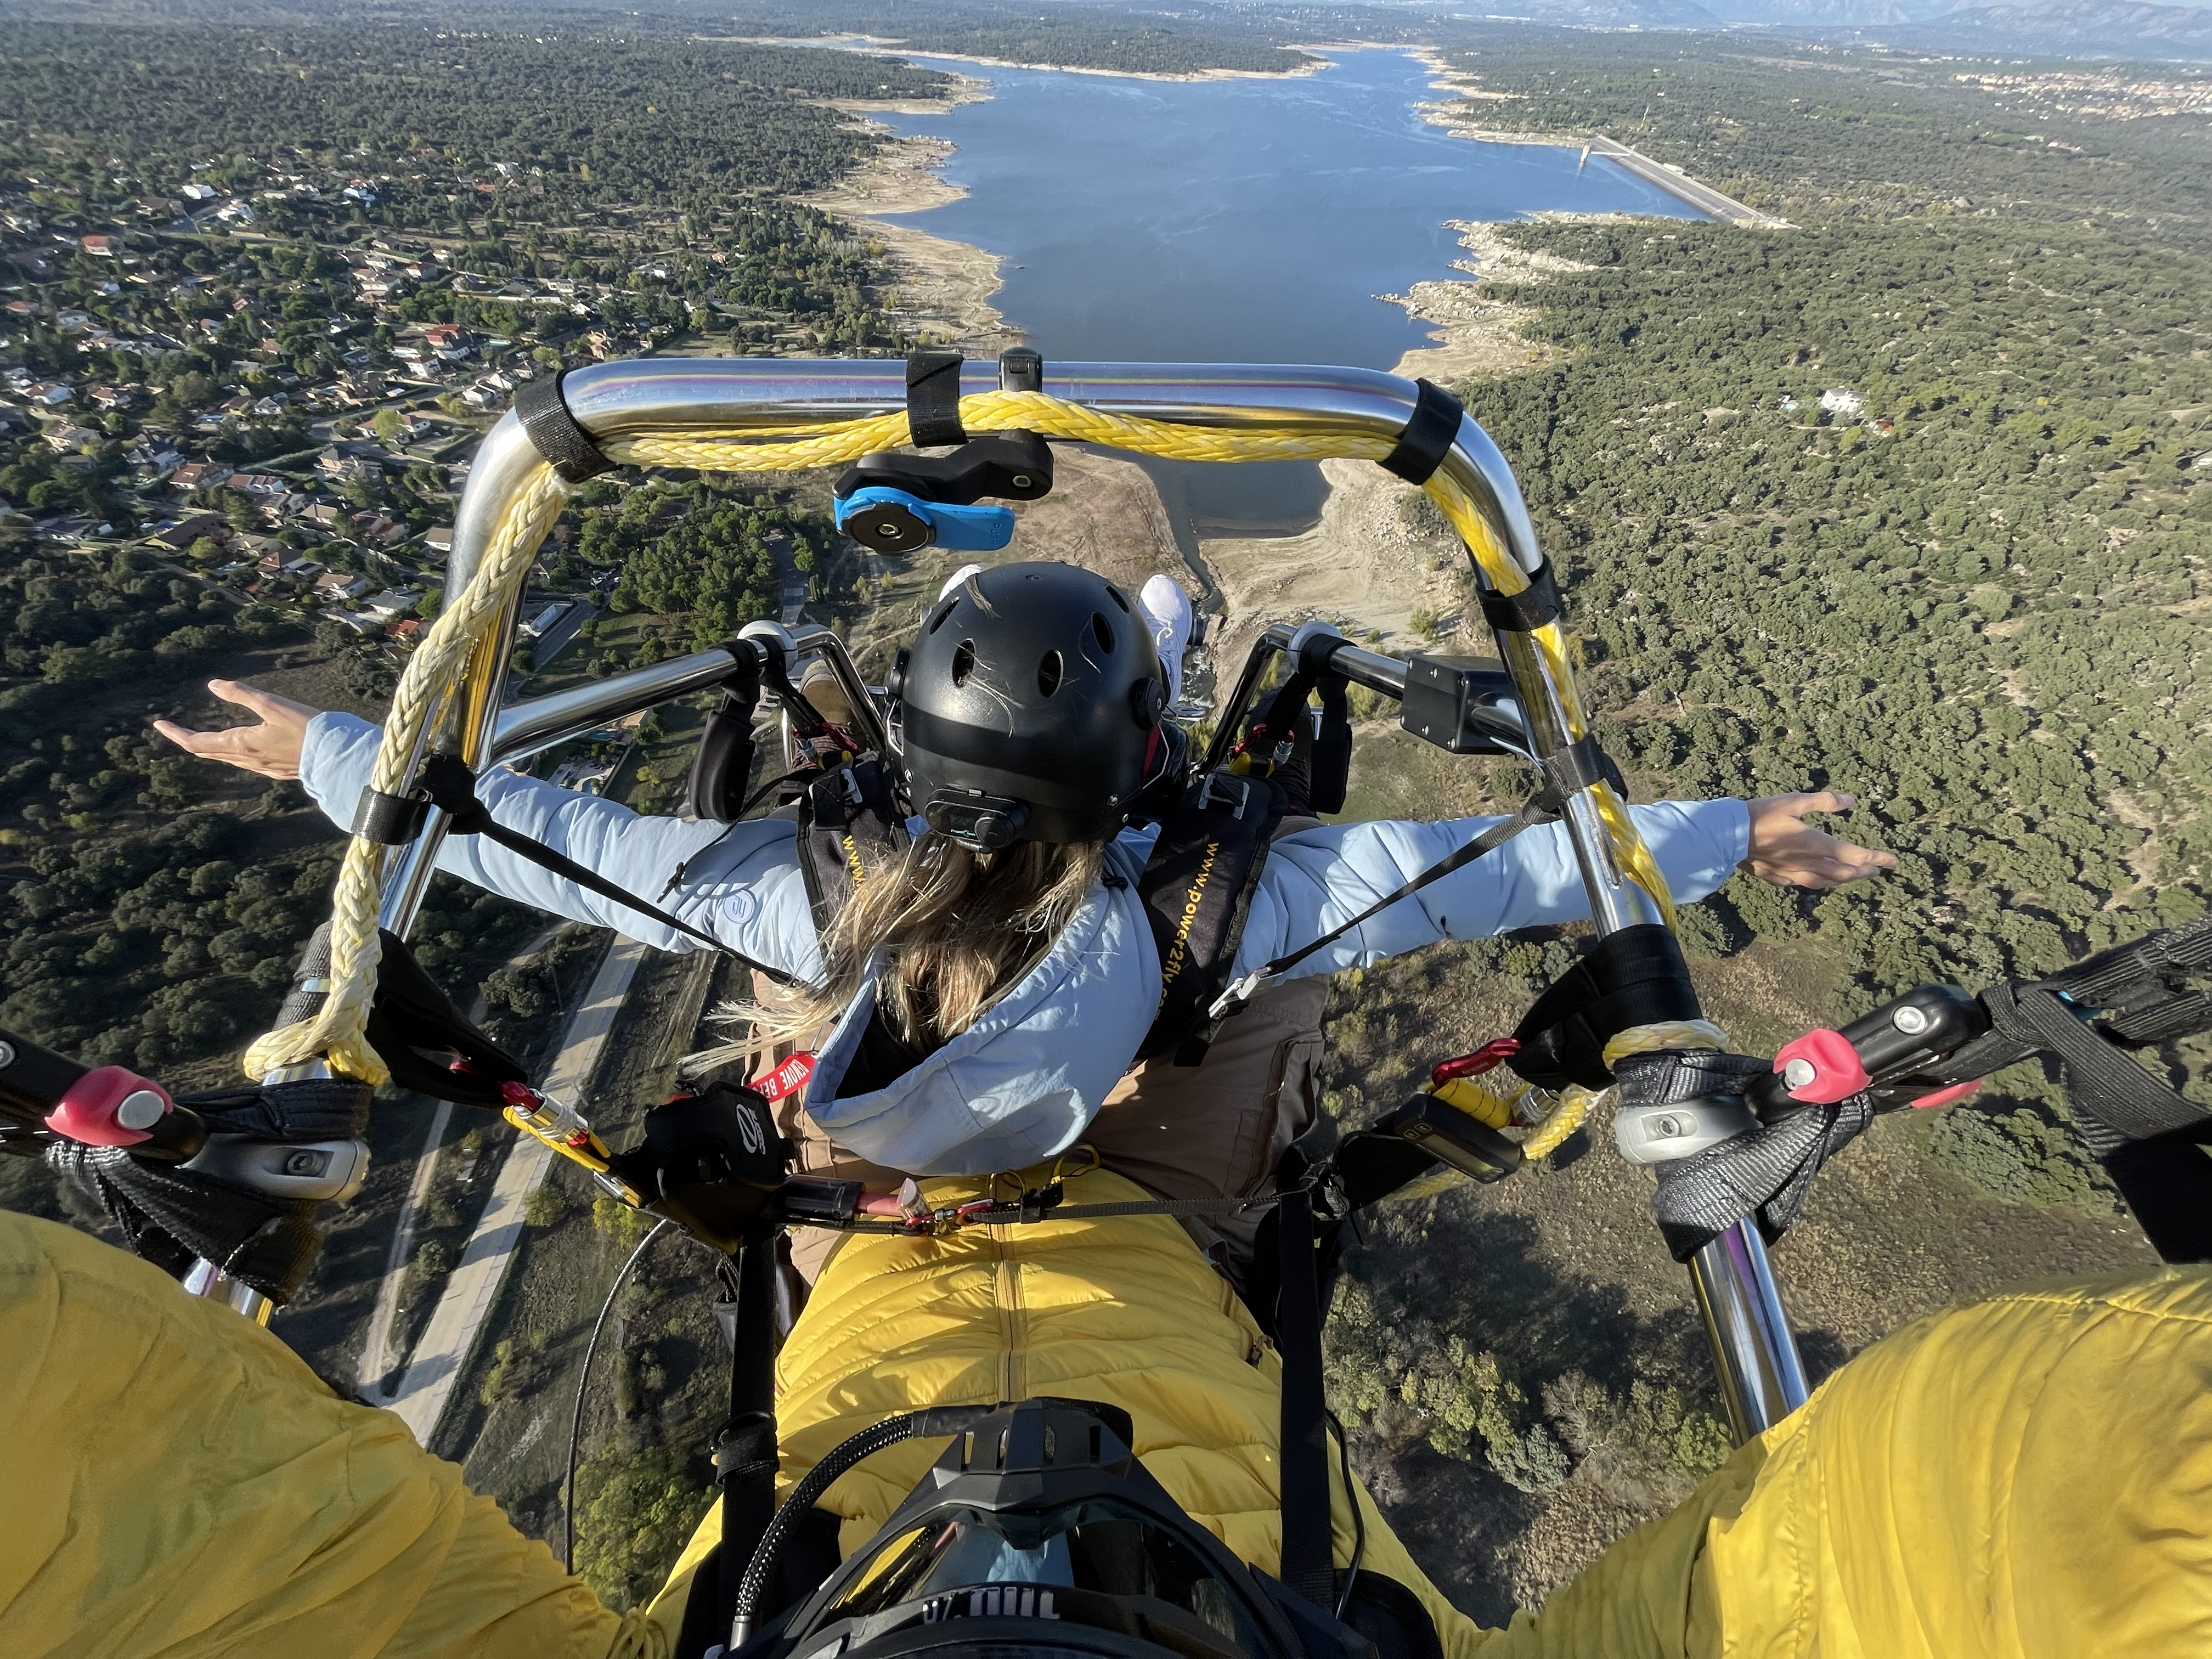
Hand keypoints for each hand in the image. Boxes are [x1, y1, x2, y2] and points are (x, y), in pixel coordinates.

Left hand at [153, 679, 321, 780]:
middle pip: (207, 752)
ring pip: (226, 759)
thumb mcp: (273, 704)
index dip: (175, 733)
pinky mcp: (276, 772)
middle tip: (174, 729)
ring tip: (203, 736)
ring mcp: (261, 769)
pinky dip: (231, 753)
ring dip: (210, 747)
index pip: (197, 742)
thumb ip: (241, 694)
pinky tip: (240, 748)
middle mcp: (246, 760)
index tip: (159, 724)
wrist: (337, 755)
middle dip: (188, 740)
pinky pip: (244, 764)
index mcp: (241, 743)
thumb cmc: (306, 727)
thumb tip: (212, 685)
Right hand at [1740, 792, 1895, 889]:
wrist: (1729, 836)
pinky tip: (1817, 880)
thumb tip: (1851, 800)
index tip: (1893, 861)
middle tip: (1877, 870)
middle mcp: (1809, 863)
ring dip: (1844, 880)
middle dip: (1864, 871)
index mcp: (1817, 844)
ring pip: (1827, 882)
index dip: (1876, 858)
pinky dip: (1819, 882)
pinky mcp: (1779, 877)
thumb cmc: (1762, 815)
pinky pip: (1805, 883)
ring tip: (1853, 876)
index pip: (1855, 855)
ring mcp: (1794, 873)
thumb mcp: (1794, 801)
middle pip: (1844, 873)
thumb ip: (1824, 802)